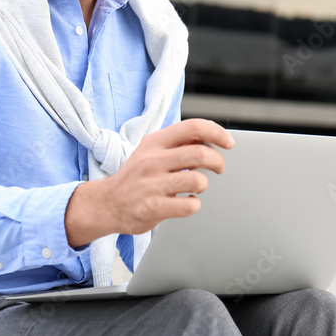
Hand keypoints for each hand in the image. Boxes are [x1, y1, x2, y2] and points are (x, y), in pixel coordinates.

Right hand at [64, 119, 234, 247]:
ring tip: (195, 188)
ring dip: (203, 185)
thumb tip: (211, 136)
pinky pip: (189, 206)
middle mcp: (152, 160)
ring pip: (198, 180)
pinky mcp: (154, 207)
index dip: (216, 133)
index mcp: (154, 142)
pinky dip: (193, 205)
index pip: (193, 127)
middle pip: (200, 153)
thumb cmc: (136, 177)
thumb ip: (177, 144)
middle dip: (217, 162)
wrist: (107, 203)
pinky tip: (185, 203)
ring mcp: (152, 184)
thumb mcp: (151, 151)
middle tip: (218, 168)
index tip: (228, 142)